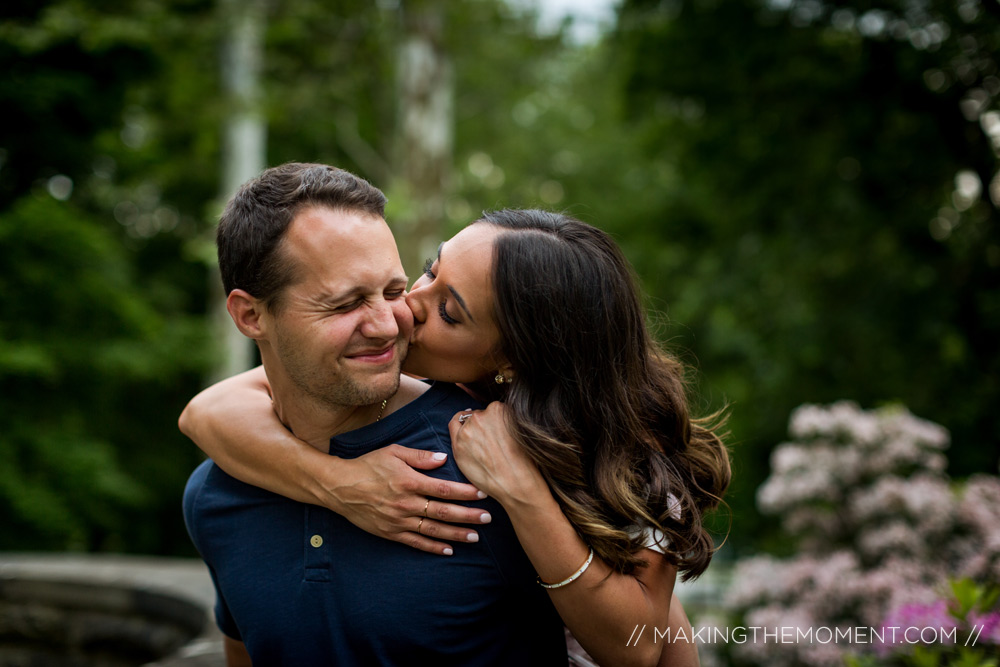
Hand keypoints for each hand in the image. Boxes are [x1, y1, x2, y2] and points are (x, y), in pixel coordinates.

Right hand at [324, 445, 492, 555]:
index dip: (465, 492)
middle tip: (488, 519)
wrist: (339, 487)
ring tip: (475, 536)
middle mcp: (406, 503)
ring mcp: (398, 521)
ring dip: (456, 534)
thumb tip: (443, 458)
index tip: (482, 494)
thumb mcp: (393, 452)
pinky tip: (449, 550)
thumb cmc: (368, 465)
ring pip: (433, 529)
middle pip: (443, 512)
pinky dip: (433, 547)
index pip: (444, 489)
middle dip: (468, 516)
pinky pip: (416, 542)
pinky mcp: (391, 533)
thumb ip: (419, 456)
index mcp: (409, 482)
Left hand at [448, 402, 546, 504]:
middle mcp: (482, 415)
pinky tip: (463, 436)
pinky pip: (453, 426)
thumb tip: (497, 422)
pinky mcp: (458, 443)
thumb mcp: (520, 430)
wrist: (515, 482)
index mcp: (499, 409)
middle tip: (487, 440)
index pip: (491, 409)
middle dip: (481, 425)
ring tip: (478, 444)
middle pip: (478, 415)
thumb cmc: (522, 460)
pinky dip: (457, 428)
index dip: (492, 421)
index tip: (493, 430)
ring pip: (466, 421)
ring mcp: (468, 429)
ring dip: (470, 429)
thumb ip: (505, 421)